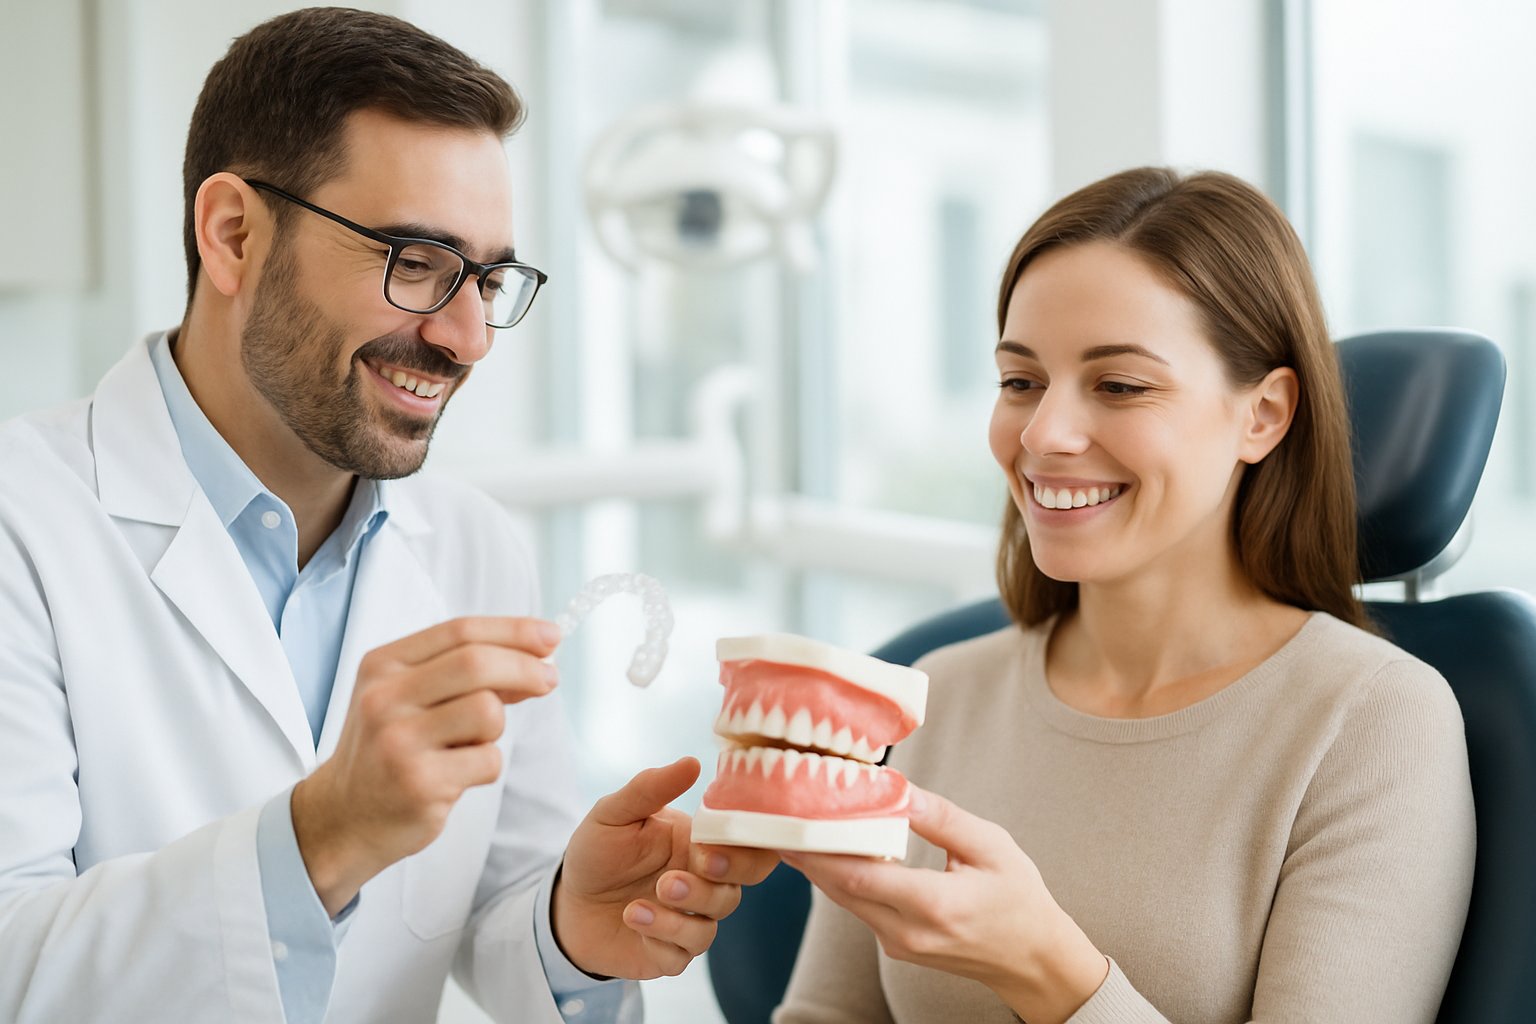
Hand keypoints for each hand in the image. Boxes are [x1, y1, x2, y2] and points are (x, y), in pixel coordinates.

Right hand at [292, 617, 561, 914]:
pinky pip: (488, 761)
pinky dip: (486, 766)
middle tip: (550, 679)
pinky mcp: (419, 783)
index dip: (513, 630)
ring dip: (496, 728)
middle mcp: (384, 698)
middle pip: (477, 664)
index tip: (551, 636)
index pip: (459, 631)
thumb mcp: (412, 697)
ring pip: (488, 712)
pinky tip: (458, 775)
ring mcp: (398, 742)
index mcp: (383, 665)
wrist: (345, 816)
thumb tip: (539, 655)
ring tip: (471, 744)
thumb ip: (466, 672)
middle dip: (527, 668)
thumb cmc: (393, 747)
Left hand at [552, 757, 778, 978]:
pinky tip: (632, 918)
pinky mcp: (669, 952)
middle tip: (671, 880)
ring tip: (638, 903)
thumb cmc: (598, 851)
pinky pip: (683, 955)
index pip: (746, 845)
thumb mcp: (614, 812)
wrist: (567, 902)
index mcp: (699, 843)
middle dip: (713, 887)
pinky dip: (661, 938)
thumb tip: (692, 762)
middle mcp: (703, 882)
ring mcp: (689, 919)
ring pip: (710, 926)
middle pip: (739, 888)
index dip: (740, 850)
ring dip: (678, 915)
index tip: (705, 849)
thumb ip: (650, 788)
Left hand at [780, 786, 1107, 1023]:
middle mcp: (909, 932)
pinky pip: (859, 908)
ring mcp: (900, 945)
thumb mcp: (991, 846)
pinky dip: (843, 879)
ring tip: (798, 824)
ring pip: (845, 900)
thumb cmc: (1019, 898)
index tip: (794, 819)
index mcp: (935, 905)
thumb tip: (898, 788)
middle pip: (840, 890)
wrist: (1033, 960)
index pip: (859, 877)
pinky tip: (833, 850)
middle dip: (807, 853)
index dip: (820, 849)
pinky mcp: (897, 946)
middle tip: (779, 815)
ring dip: (820, 866)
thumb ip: (942, 818)